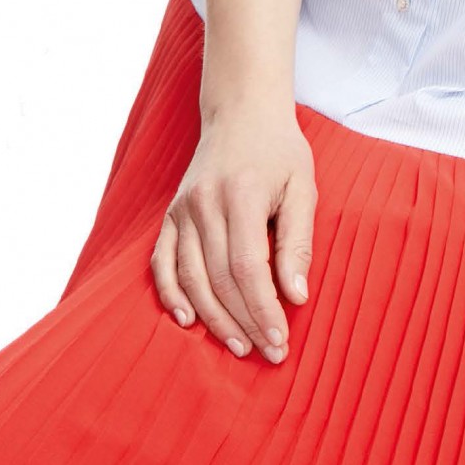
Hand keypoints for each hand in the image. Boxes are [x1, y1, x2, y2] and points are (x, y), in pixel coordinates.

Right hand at [150, 96, 317, 365]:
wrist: (241, 111)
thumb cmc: (279, 151)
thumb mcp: (303, 187)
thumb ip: (297, 242)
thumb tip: (297, 297)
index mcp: (240, 196)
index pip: (248, 269)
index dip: (263, 310)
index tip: (280, 341)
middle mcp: (203, 204)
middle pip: (219, 280)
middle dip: (244, 322)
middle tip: (267, 353)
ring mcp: (181, 209)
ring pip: (191, 278)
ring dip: (213, 319)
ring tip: (238, 346)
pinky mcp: (169, 214)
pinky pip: (161, 263)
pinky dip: (171, 295)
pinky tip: (187, 321)